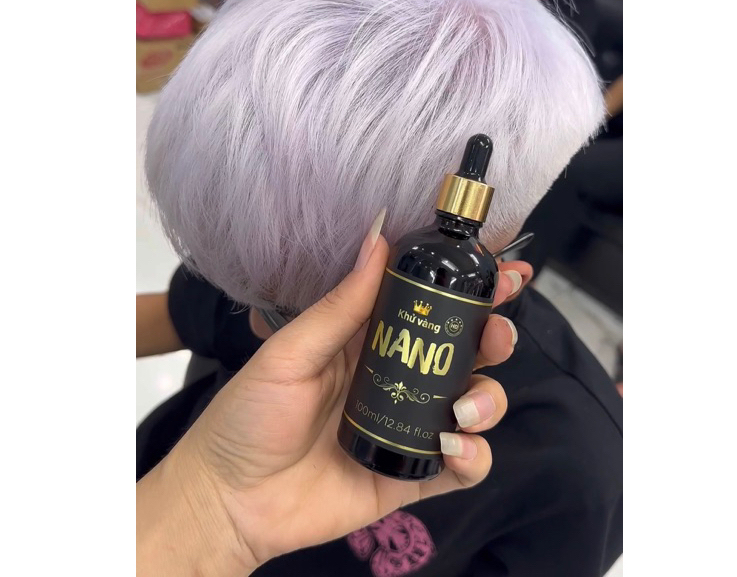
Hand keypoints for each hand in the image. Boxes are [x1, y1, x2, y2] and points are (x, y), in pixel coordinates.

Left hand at [138, 221, 530, 575]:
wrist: (230, 500)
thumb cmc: (250, 416)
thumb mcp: (291, 352)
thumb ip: (342, 302)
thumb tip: (379, 236)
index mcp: (370, 339)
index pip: (430, 304)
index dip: (472, 285)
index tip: (506, 271)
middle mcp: (399, 377)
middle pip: (467, 350)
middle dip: (496, 336)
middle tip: (497, 334)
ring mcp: (409, 426)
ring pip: (475, 403)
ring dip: (489, 399)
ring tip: (465, 408)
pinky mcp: (412, 474)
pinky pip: (463, 466)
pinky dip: (475, 457)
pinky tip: (455, 448)